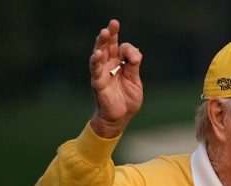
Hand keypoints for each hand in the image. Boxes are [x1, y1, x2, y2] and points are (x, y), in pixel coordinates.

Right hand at [89, 19, 142, 137]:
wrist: (121, 117)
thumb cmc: (128, 100)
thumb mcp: (135, 81)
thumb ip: (134, 67)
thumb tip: (136, 54)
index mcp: (120, 64)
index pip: (122, 49)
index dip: (128, 49)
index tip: (135, 57)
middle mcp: (110, 65)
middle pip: (108, 45)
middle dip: (110, 34)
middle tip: (113, 23)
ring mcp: (102, 72)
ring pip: (99, 53)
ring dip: (101, 42)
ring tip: (104, 32)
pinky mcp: (98, 82)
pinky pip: (95, 69)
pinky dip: (96, 61)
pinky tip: (97, 53)